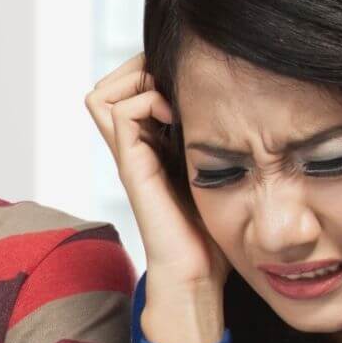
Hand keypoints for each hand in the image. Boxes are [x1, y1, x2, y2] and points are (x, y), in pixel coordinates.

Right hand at [85, 53, 227, 342]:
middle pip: (106, 85)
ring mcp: (128, 155)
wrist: (196, 273)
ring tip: (172, 99)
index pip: (125, 87)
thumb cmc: (210, 229)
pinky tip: (176, 116)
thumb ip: (209, 142)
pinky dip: (147, 100)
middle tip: (175, 84)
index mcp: (148, 144)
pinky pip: (122, 112)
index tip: (187, 82)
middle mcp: (131, 147)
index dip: (148, 71)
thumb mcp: (214, 170)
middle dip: (139, 69)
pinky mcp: (132, 167)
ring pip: (103, 93)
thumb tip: (238, 106)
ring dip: (138, 83)